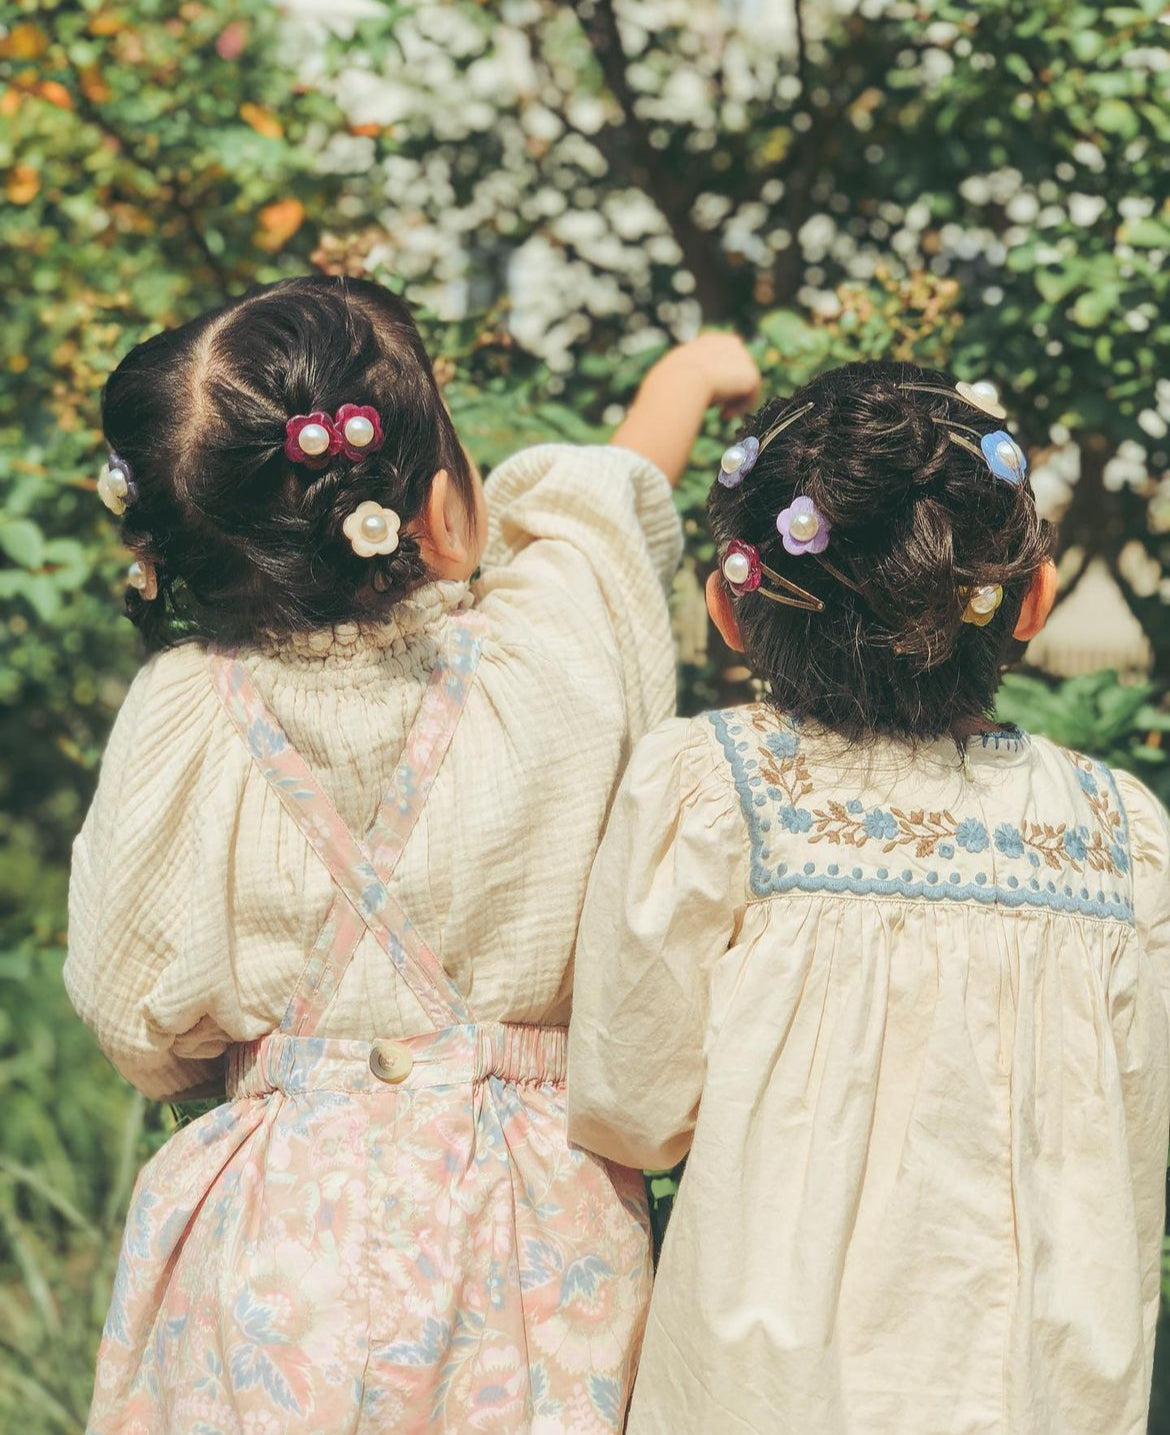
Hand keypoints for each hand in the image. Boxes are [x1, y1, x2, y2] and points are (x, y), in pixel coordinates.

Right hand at [610, 330, 761, 484]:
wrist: (679, 385)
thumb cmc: (664, 388)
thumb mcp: (666, 380)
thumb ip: (675, 385)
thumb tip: (652, 411)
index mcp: (707, 343)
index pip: (724, 354)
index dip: (721, 377)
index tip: (713, 397)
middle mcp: (726, 344)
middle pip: (739, 367)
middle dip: (732, 389)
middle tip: (721, 411)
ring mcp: (740, 358)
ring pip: (745, 383)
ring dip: (735, 401)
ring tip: (721, 415)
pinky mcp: (750, 374)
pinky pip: (752, 394)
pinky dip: (741, 408)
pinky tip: (724, 416)